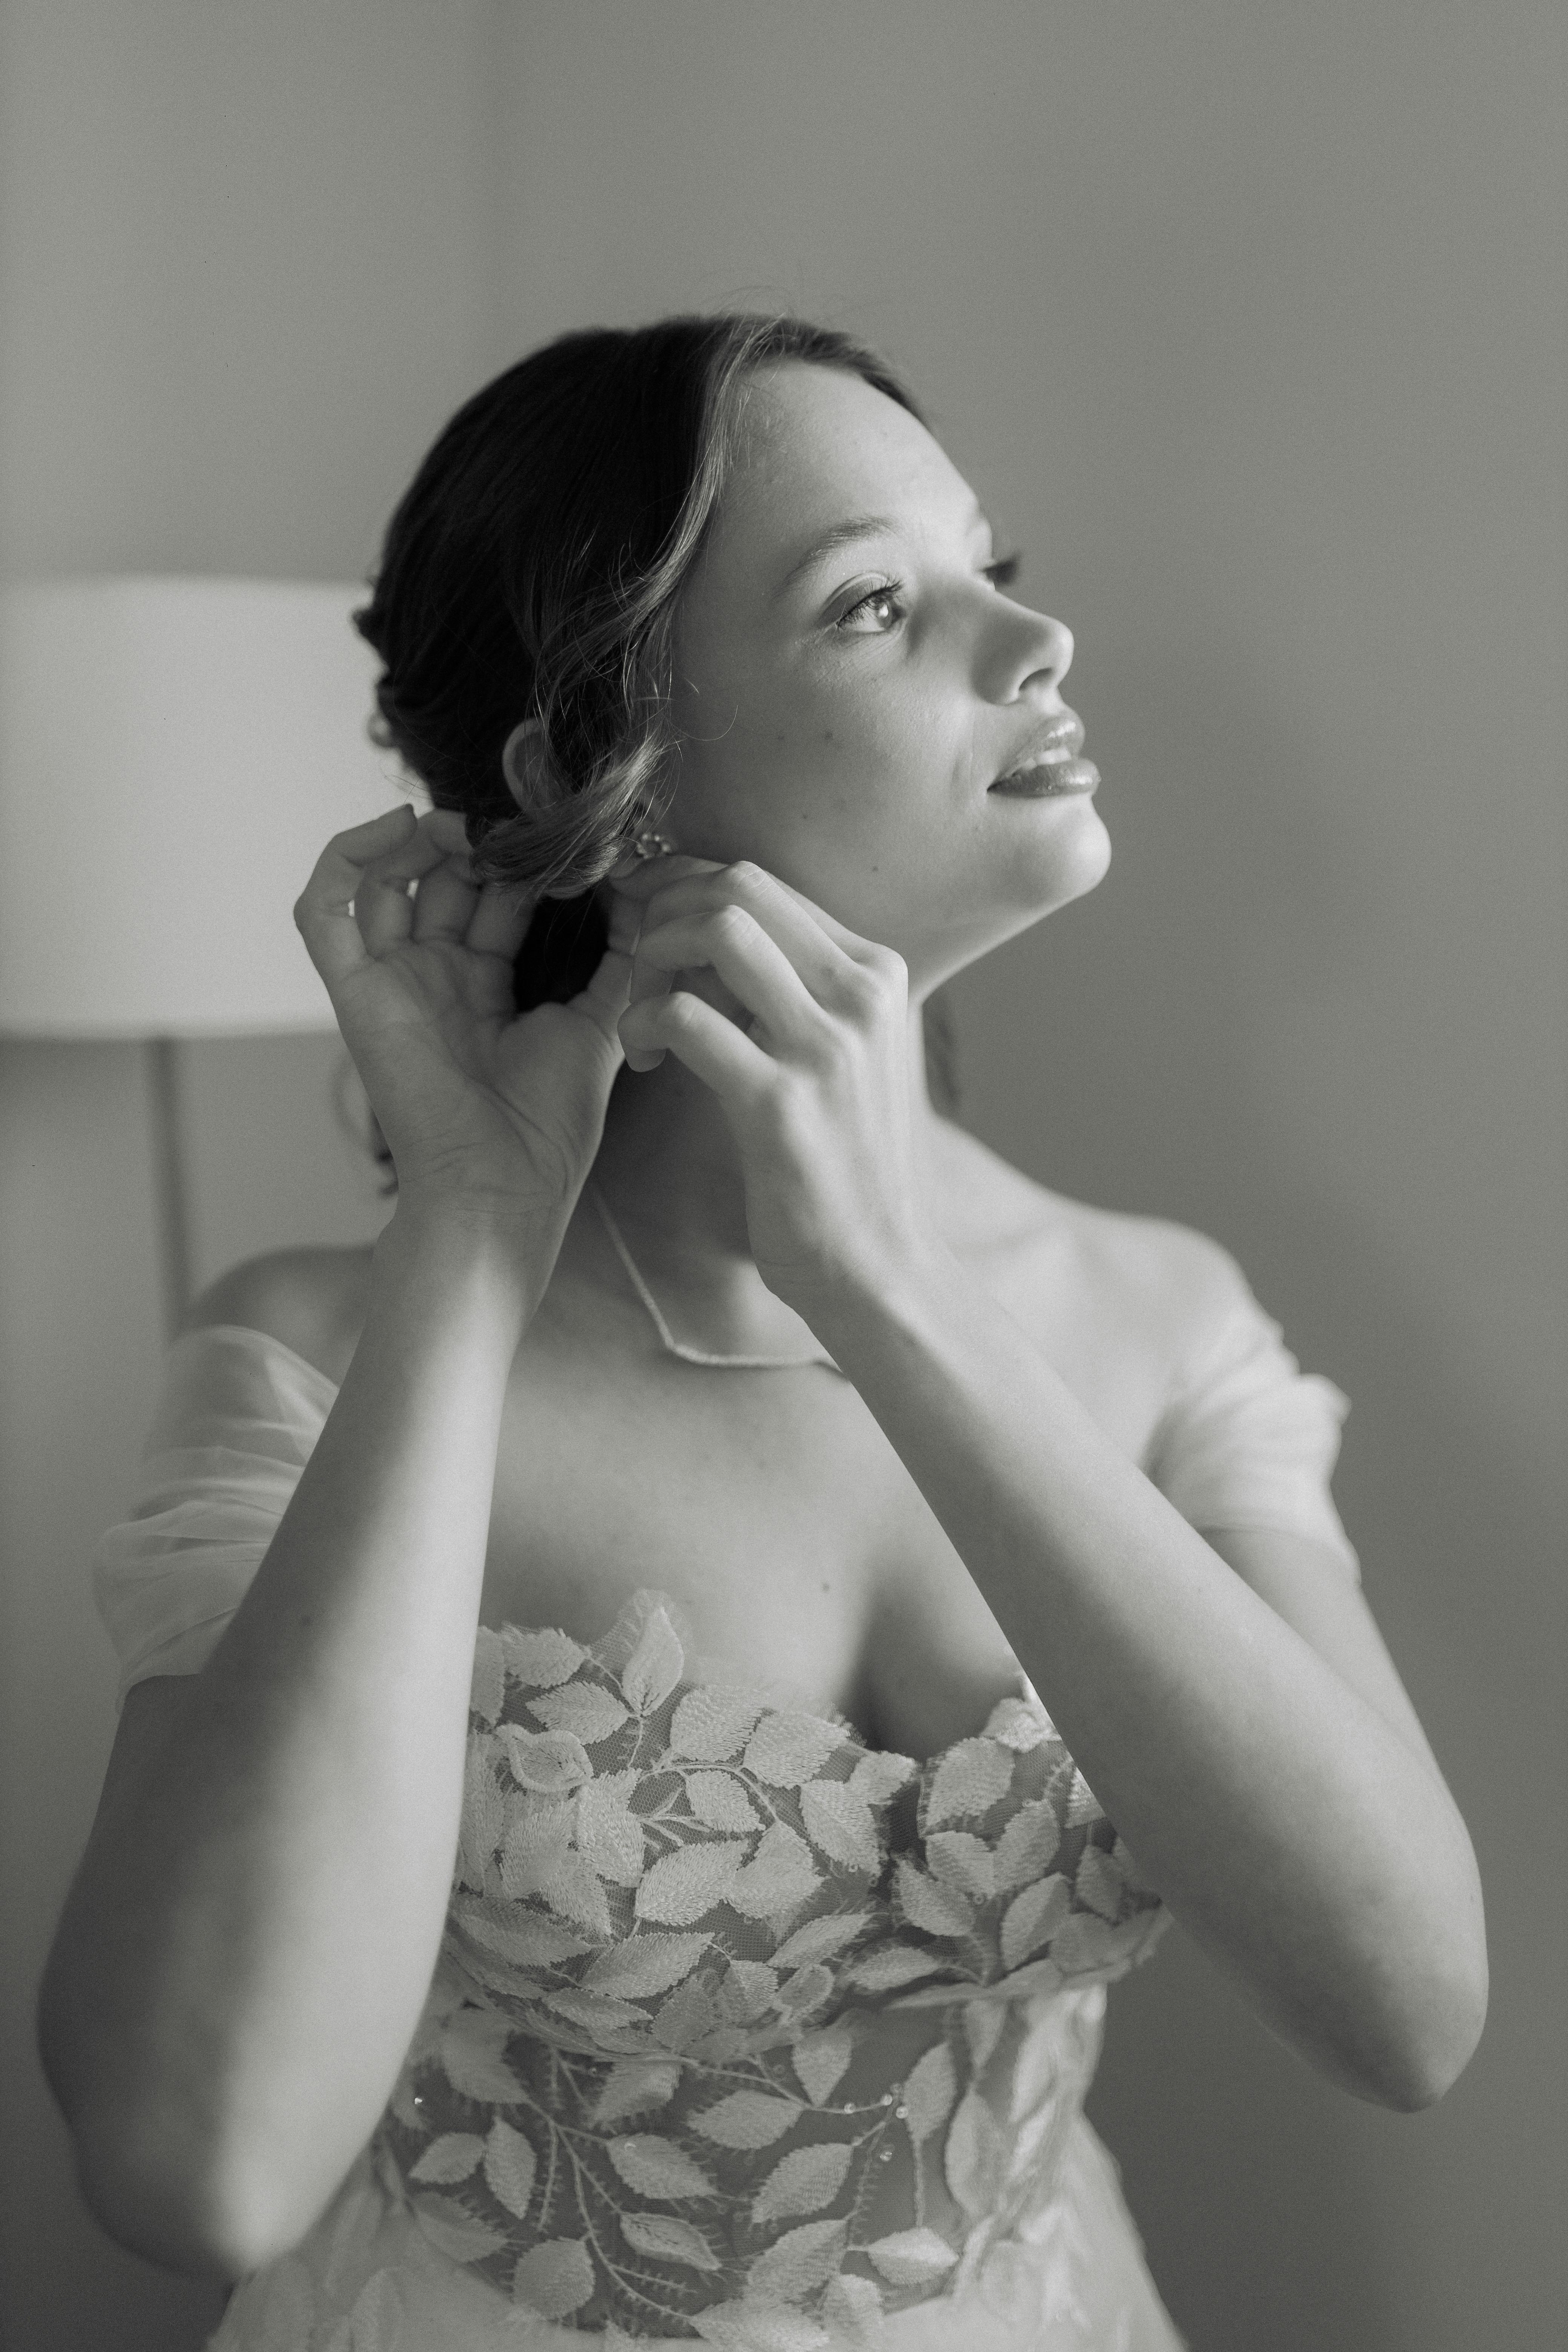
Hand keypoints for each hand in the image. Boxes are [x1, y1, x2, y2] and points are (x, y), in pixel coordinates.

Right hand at [294, 805, 632, 1226]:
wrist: (501, 1190)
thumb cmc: (548, 1131)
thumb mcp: (600, 1027)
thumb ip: (622, 963)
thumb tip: (649, 898)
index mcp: (484, 988)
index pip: (493, 897)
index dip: (522, 861)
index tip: (565, 840)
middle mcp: (432, 979)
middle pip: (443, 880)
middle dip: (480, 842)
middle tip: (522, 825)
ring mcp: (390, 983)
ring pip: (384, 881)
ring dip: (423, 838)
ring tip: (468, 824)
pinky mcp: (353, 993)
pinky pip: (324, 911)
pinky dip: (346, 857)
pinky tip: (398, 828)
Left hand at [610, 855, 939, 1314]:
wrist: (876, 1263)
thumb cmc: (841, 1159)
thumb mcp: (841, 1050)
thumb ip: (799, 987)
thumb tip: (717, 928)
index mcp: (875, 971)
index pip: (763, 881)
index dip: (683, 883)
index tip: (641, 914)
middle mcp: (861, 993)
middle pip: (737, 887)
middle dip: (661, 911)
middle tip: (632, 967)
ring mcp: (826, 1046)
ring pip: (715, 932)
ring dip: (651, 958)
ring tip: (638, 1013)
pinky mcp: (780, 1103)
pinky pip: (686, 1018)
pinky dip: (642, 1023)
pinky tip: (641, 1057)